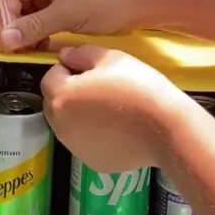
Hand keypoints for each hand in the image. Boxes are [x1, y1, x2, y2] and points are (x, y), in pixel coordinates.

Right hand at [0, 0, 143, 50]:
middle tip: (14, 48)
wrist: (138, 5)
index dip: (5, 15)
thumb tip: (4, 40)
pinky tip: (40, 45)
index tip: (7, 39)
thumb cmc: (103, 3)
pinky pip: (42, 17)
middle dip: (14, 24)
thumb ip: (34, 26)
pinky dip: (38, 31)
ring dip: (26, 30)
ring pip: (28, 11)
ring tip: (28, 49)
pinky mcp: (63, 5)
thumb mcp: (66, 15)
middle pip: (16, 0)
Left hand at [41, 46, 176, 170]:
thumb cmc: (137, 87)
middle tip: (99, 87)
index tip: (90, 69)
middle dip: (69, 92)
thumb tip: (65, 55)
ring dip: (78, 114)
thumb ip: (81, 54)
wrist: (165, 128)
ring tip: (109, 107)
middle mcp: (60, 126)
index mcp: (61, 97)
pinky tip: (116, 128)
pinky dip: (93, 134)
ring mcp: (75, 147)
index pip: (50, 76)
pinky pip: (84, 142)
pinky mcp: (91, 161)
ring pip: (68, 124)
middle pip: (54, 102)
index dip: (68, 69)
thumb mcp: (111, 58)